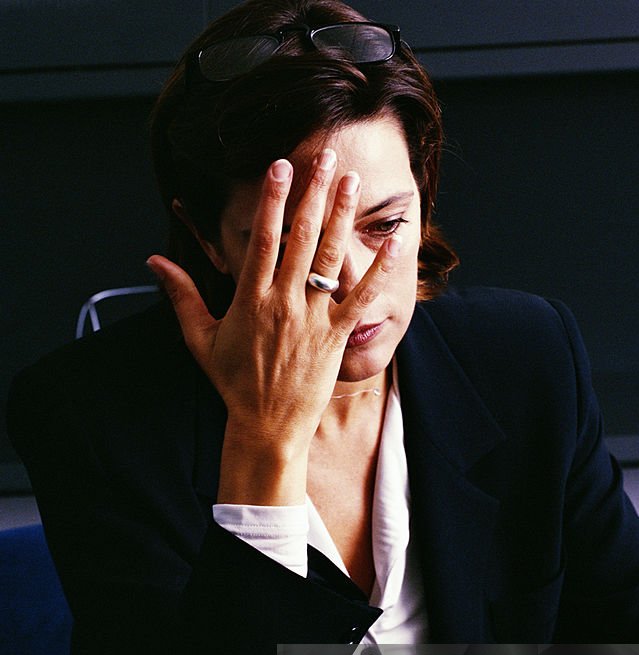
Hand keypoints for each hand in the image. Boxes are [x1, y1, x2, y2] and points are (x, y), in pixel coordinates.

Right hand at [147, 150, 400, 503]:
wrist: (266, 425)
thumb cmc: (234, 384)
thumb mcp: (200, 339)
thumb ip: (181, 295)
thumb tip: (153, 262)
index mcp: (250, 298)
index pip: (262, 237)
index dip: (272, 199)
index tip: (280, 165)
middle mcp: (283, 301)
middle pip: (301, 236)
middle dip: (314, 193)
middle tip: (326, 156)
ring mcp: (312, 317)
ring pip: (330, 257)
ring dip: (342, 216)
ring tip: (352, 181)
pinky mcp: (336, 335)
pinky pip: (362, 296)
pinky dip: (379, 269)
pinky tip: (396, 242)